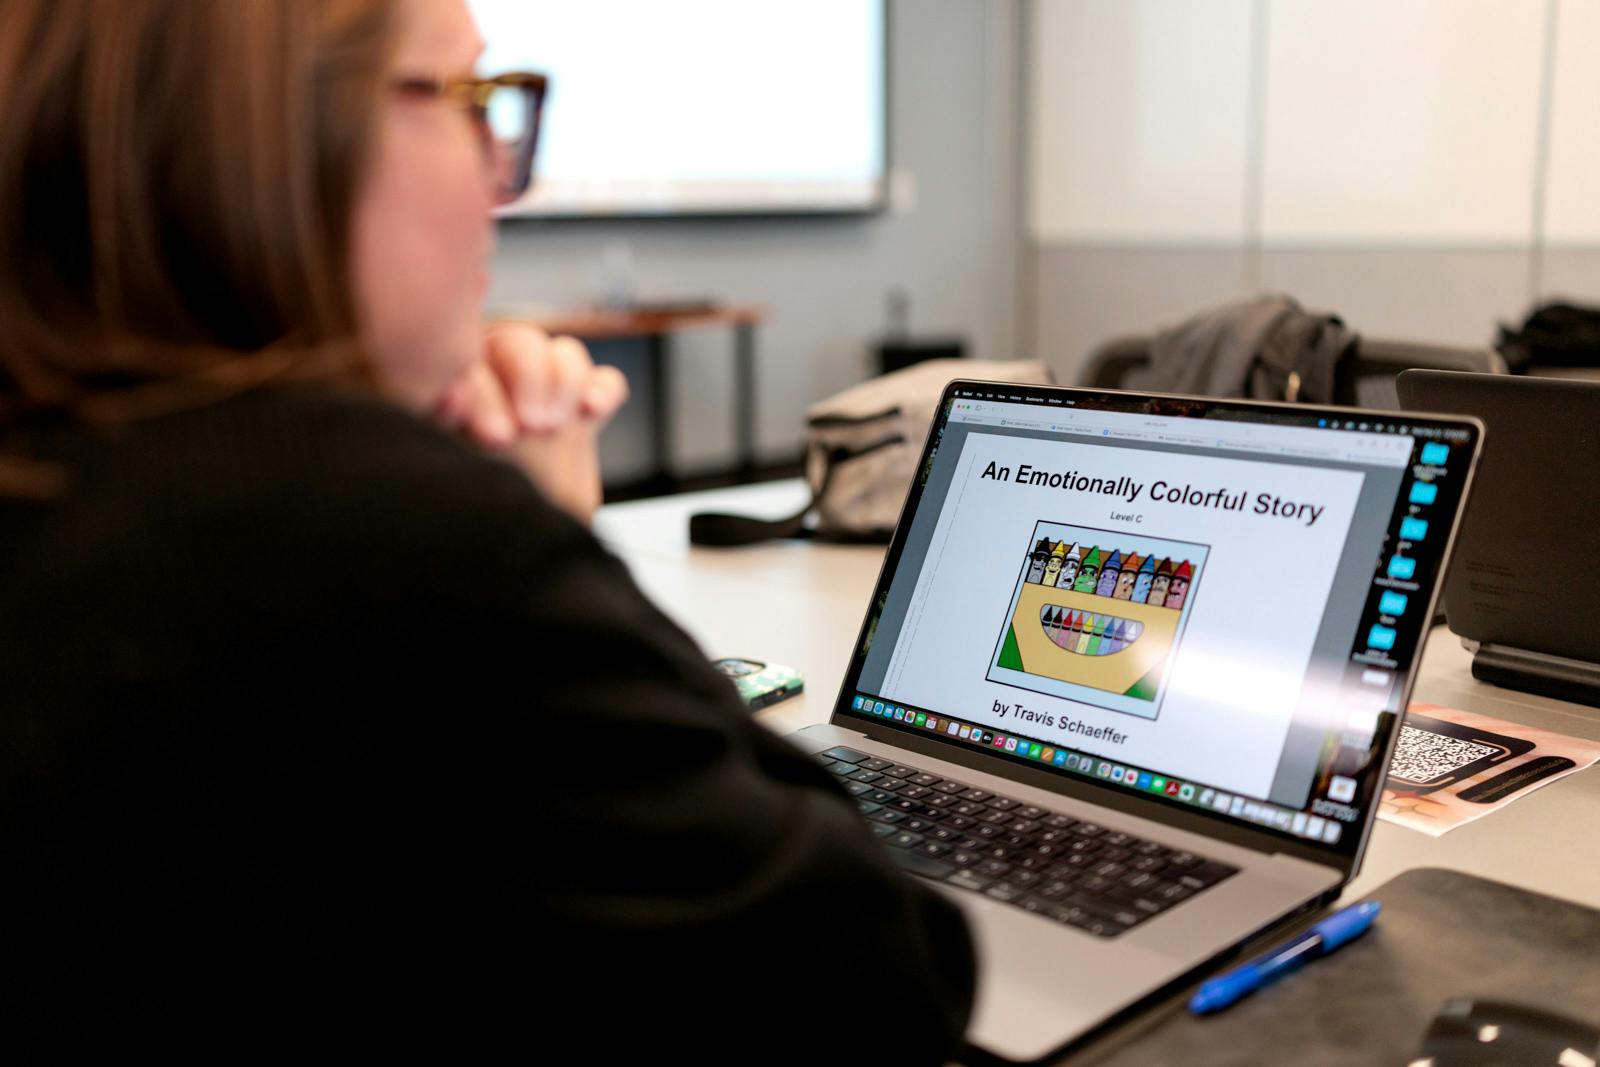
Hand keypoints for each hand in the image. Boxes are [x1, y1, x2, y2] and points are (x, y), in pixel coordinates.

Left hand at [434, 321, 627, 523]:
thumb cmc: (468, 521)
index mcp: (449, 392)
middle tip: (531, 425)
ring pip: (563, 355)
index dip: (480, 391)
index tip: (490, 434)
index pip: (466, 363)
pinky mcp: (581, 417)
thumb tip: (448, 402)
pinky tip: (593, 410)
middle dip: (529, 378)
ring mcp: (541, 399)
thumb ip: (446, 430)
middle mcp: (495, 384)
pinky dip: (603, 390)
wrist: (512, 562)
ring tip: (555, 425)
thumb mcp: (450, 476)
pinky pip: (604, 383)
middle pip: (517, 344)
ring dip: (565, 382)